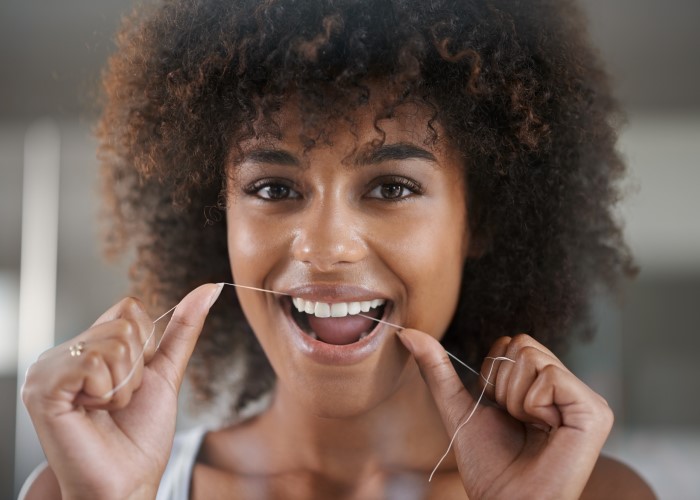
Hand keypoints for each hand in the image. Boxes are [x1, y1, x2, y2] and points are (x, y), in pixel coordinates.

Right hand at [22, 283, 222, 499]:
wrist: (128, 482)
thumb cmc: (140, 436)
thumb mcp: (165, 373)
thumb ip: (183, 330)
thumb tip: (209, 289)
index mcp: (85, 348)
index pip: (129, 308)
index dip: (145, 347)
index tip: (132, 382)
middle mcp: (61, 354)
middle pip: (124, 324)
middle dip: (137, 368)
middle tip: (117, 402)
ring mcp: (46, 370)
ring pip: (114, 342)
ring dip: (124, 384)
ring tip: (105, 410)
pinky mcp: (42, 389)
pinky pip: (94, 363)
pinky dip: (107, 392)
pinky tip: (91, 414)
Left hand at [398, 330, 612, 499]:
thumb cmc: (488, 465)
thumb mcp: (457, 406)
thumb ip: (436, 369)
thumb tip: (407, 332)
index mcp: (544, 386)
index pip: (512, 342)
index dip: (493, 374)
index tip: (500, 410)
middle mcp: (568, 388)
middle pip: (521, 343)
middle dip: (502, 384)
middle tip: (515, 420)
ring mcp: (585, 399)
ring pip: (532, 357)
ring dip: (515, 397)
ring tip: (529, 428)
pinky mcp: (595, 412)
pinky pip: (550, 377)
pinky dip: (532, 405)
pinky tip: (544, 432)